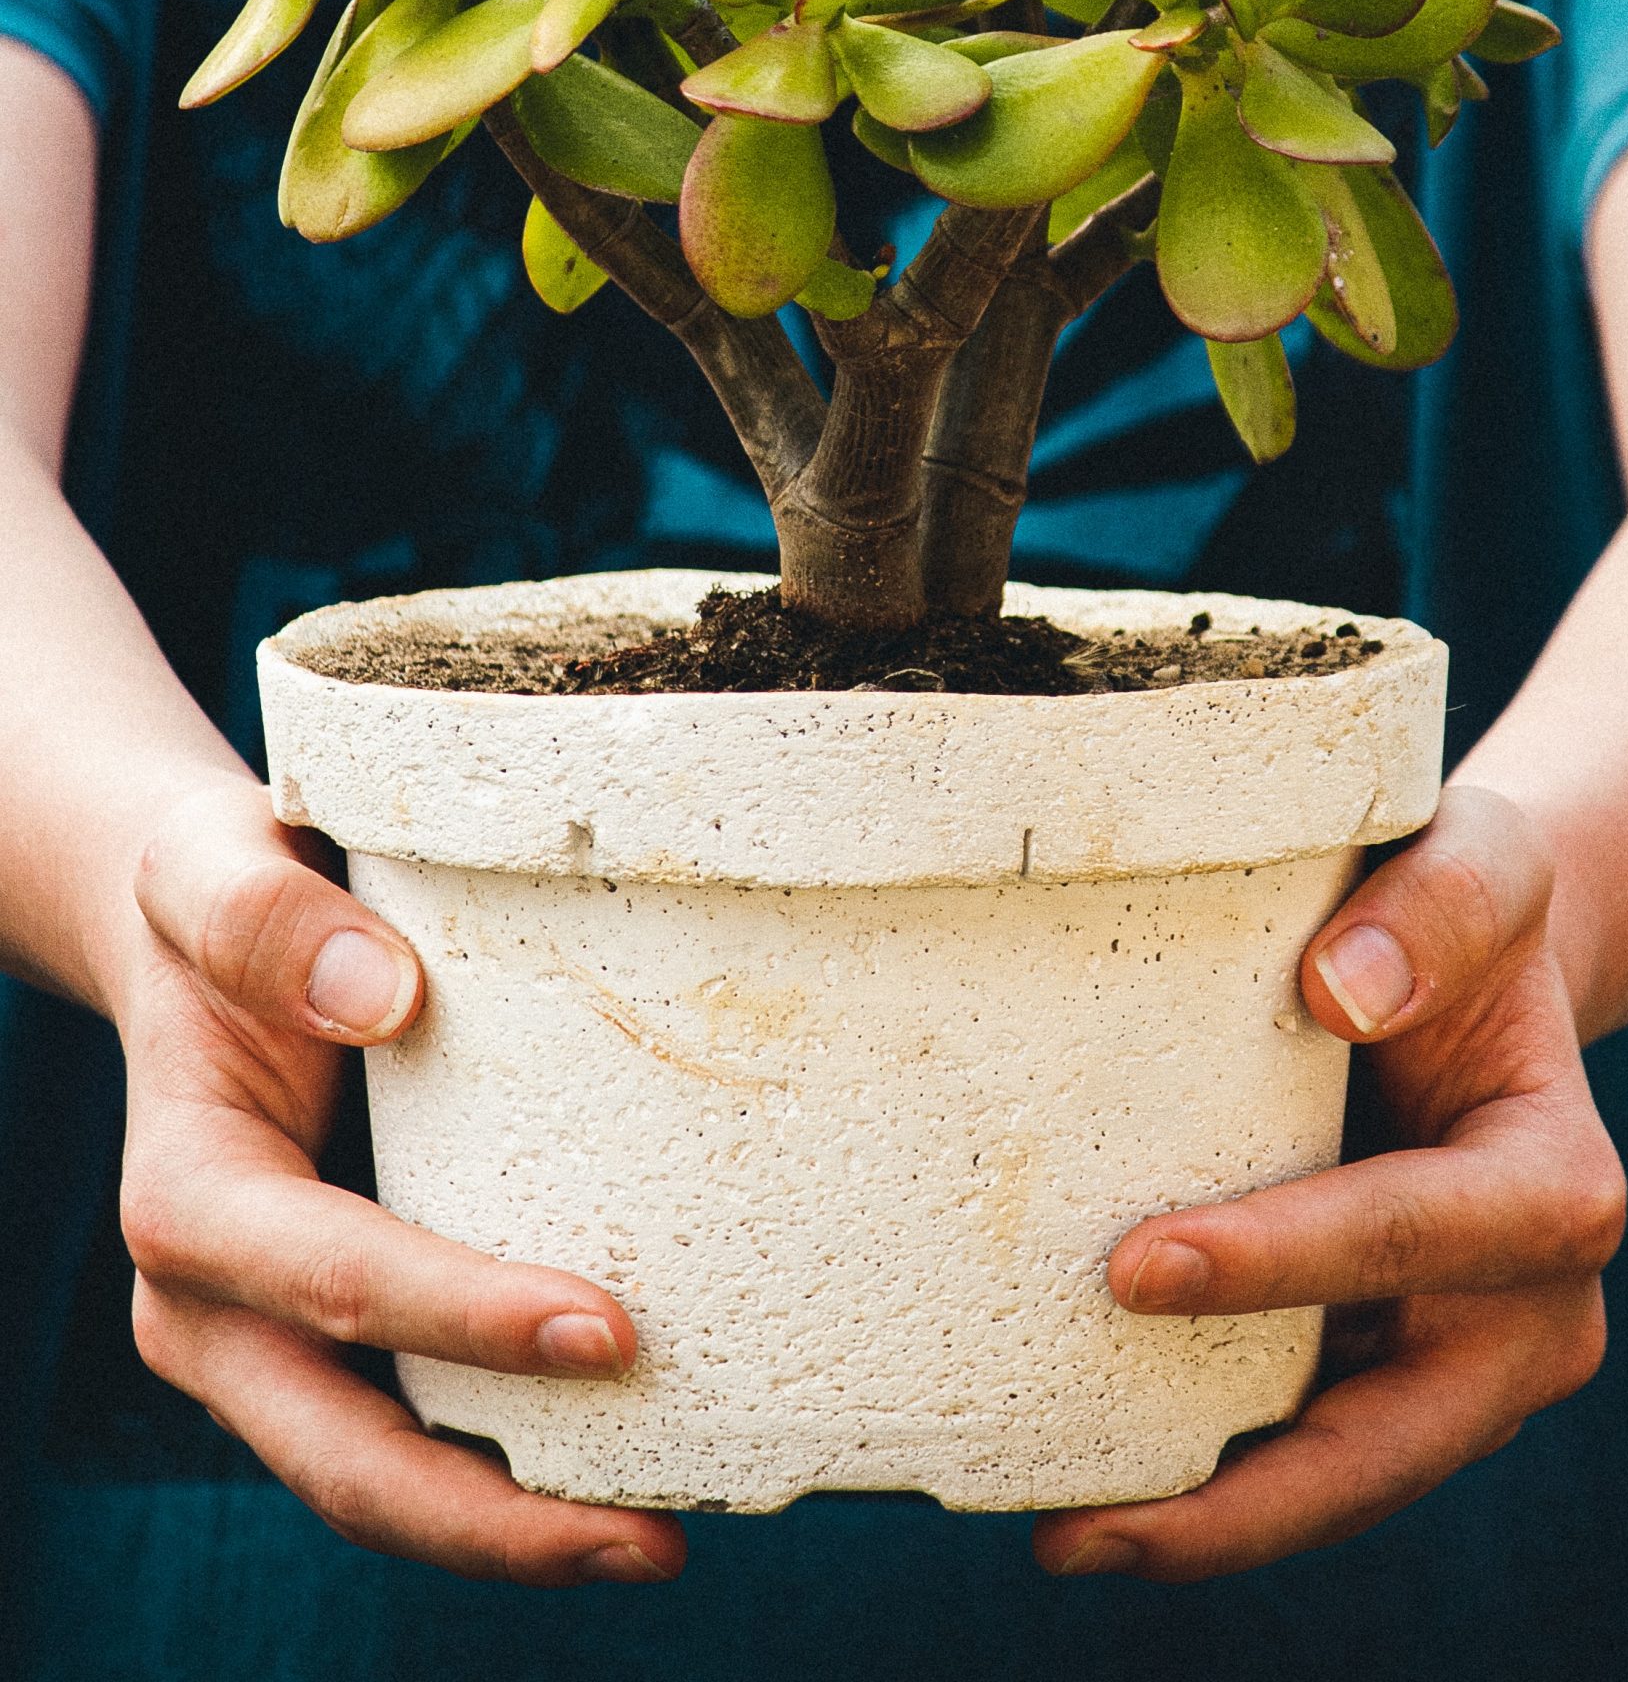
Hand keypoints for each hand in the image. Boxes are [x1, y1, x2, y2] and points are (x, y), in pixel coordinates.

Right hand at [116, 784, 684, 1586]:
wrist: (200, 935)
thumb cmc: (219, 897)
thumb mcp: (212, 866)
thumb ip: (269, 917)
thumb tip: (383, 993)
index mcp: (189, 1199)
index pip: (333, 1281)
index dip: (465, 1320)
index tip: (610, 1331)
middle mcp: (216, 1303)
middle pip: (342, 1455)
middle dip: (490, 1516)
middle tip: (652, 1537)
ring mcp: (270, 1341)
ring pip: (376, 1478)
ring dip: (510, 1528)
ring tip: (658, 1542)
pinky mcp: (331, 1340)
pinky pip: (409, 1429)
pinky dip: (503, 1471)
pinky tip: (621, 1473)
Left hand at [1034, 785, 1624, 1581]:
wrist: (1462, 961)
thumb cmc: (1459, 907)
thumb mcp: (1478, 858)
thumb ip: (1433, 904)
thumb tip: (1336, 991)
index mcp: (1554, 1183)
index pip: (1417, 1232)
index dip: (1285, 1263)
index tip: (1138, 1268)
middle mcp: (1525, 1306)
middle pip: (1393, 1437)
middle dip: (1247, 1494)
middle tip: (1082, 1521)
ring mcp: (1456, 1359)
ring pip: (1343, 1476)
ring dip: (1212, 1522)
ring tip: (1062, 1535)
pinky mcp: (1382, 1370)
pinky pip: (1304, 1443)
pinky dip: (1210, 1479)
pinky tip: (1089, 1488)